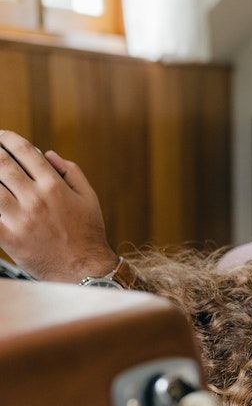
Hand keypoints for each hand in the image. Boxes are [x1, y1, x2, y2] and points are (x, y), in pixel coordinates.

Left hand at [0, 130, 117, 281]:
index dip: (9, 139)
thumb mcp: (89, 198)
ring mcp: (20, 218)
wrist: (84, 270)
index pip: (26, 152)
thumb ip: (71, 172)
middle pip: (2, 164)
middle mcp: (36, 199)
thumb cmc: (88, 233)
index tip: (2, 136)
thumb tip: (48, 154)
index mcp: (55, 186)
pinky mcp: (8, 237)